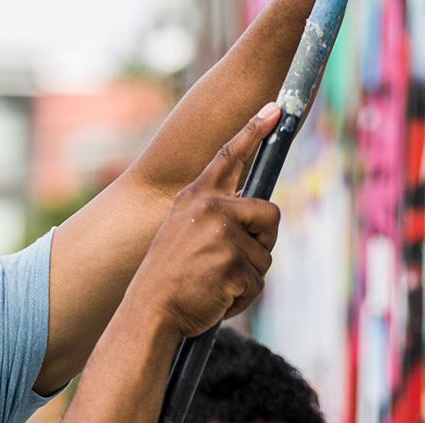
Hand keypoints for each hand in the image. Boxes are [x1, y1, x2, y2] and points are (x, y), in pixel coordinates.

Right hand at [127, 102, 283, 337]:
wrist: (150, 311)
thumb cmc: (169, 278)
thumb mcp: (183, 233)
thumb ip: (214, 218)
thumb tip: (256, 217)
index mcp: (197, 197)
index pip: (229, 156)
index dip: (253, 131)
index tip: (275, 108)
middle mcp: (212, 208)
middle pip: (270, 214)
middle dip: (262, 242)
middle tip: (233, 263)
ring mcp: (224, 235)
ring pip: (265, 256)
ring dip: (247, 277)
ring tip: (213, 284)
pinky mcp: (234, 264)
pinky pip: (257, 283)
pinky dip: (241, 298)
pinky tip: (216, 299)